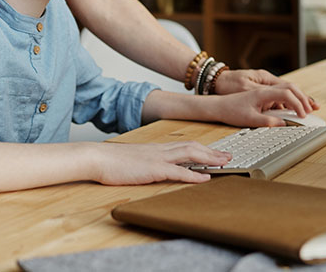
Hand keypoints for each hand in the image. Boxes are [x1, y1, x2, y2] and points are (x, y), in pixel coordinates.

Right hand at [91, 141, 230, 185]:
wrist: (96, 157)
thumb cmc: (110, 161)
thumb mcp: (132, 160)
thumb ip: (144, 162)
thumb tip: (151, 167)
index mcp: (155, 148)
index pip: (184, 146)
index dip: (202, 149)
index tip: (214, 153)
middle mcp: (160, 150)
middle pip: (192, 147)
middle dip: (212, 152)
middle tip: (228, 156)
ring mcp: (157, 158)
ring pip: (190, 154)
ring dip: (210, 159)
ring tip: (225, 163)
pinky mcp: (153, 169)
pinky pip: (178, 171)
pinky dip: (194, 175)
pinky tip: (205, 178)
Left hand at [210, 86, 316, 127]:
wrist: (218, 105)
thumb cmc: (231, 110)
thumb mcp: (249, 119)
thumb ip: (267, 121)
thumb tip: (283, 123)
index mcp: (262, 91)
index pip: (286, 93)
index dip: (298, 104)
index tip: (303, 115)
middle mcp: (265, 87)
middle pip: (290, 88)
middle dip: (304, 98)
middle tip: (314, 109)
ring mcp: (264, 90)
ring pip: (287, 90)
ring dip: (299, 98)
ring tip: (310, 108)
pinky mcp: (263, 94)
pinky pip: (281, 95)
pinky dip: (291, 101)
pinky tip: (295, 109)